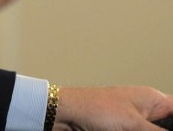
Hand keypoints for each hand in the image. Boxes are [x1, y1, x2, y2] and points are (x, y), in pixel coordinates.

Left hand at [54, 86, 172, 129]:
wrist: (64, 114)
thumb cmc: (93, 108)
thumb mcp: (134, 124)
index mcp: (153, 99)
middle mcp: (145, 109)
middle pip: (167, 123)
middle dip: (165, 127)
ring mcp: (133, 121)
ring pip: (152, 130)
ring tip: (134, 130)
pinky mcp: (121, 129)